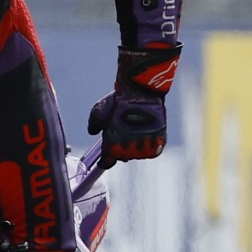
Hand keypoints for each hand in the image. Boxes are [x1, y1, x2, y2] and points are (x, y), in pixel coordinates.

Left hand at [89, 44, 178, 162]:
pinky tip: (145, 138)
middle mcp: (128, 145)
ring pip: (138, 154)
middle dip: (120, 151)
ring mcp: (144, 142)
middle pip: (123, 157)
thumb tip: (93, 132)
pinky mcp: (158, 138)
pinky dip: (150, 147)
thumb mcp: (100, 109)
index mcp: (112, 141)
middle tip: (121, 140)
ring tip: (134, 136)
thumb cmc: (119, 99)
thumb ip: (94, 123)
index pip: (107, 161)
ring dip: (135, 148)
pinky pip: (153, 151)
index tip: (104, 160)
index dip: (105, 161)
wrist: (140, 90)